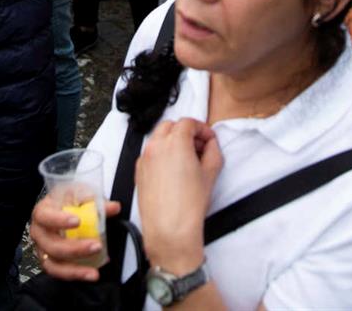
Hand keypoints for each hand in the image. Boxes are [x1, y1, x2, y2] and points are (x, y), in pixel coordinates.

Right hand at [29, 197, 122, 281]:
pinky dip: (76, 275)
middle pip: (52, 245)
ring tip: (93, 271)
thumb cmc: (69, 200)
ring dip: (75, 270)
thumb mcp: (81, 194)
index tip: (78, 221)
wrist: (65, 208)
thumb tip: (113, 208)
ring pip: (54, 265)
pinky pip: (61, 274)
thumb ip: (95, 202)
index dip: (59, 220)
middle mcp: (39, 233)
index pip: (45, 216)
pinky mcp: (51, 263)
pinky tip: (91, 273)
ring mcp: (43, 250)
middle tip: (96, 246)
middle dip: (75, 249)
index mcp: (42, 212)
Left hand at [136, 119, 221, 272]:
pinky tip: (173, 171)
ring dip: (172, 142)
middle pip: (170, 126)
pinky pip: (150, 154)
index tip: (209, 139)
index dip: (202, 129)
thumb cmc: (188, 205)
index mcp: (175, 142)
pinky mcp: (138, 172)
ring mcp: (144, 158)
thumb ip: (213, 151)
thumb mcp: (211, 173)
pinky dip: (162, 154)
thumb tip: (210, 144)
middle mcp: (156, 146)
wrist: (169, 228)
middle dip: (186, 132)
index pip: (188, 122)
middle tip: (199, 146)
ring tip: (187, 160)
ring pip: (158, 139)